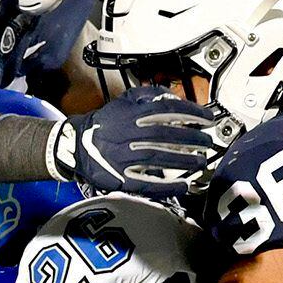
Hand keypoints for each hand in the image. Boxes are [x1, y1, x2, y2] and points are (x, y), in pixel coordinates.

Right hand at [53, 85, 229, 200]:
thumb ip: (148, 96)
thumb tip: (174, 98)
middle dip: (191, 138)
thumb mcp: (124, 101)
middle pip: (166, 135)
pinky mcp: (120, 177)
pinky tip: (183, 186)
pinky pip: (146, 183)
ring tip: (201, 162)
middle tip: (207, 142)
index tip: (207, 118)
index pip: (166, 110)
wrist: (76, 145)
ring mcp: (123, 157)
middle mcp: (128, 134)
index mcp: (130, 114)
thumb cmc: (105, 123)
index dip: (190, 113)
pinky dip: (166, 186)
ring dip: (183, 160)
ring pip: (158, 158)